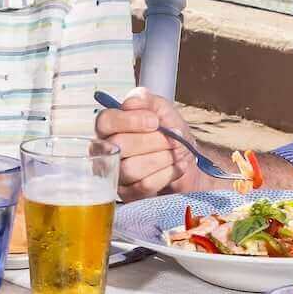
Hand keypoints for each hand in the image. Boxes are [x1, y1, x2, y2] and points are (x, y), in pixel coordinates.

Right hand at [96, 88, 217, 199]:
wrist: (187, 159)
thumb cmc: (169, 132)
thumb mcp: (162, 109)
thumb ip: (146, 99)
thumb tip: (132, 102)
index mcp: (110, 125)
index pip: (105, 121)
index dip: (130, 121)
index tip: (155, 121)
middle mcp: (106, 149)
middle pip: (119, 145)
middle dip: (153, 141)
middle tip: (171, 140)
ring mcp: (114, 173)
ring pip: (130, 168)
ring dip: (161, 159)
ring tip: (175, 154)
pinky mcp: (126, 193)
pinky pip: (143, 186)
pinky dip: (165, 174)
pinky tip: (175, 167)